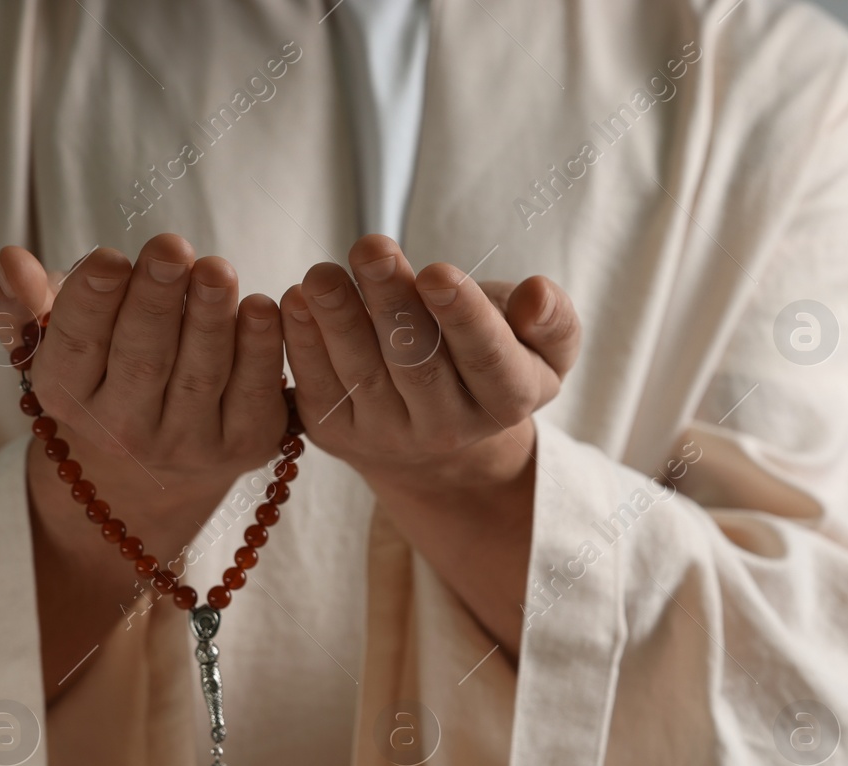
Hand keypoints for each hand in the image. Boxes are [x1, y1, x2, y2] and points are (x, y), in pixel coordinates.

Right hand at [0, 234, 287, 693]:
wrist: (154, 468)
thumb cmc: (100, 371)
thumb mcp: (48, 337)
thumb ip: (18, 299)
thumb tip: (10, 262)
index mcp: (66, 397)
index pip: (75, 347)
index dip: (92, 303)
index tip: (110, 257)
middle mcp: (125, 430)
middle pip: (142, 360)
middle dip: (157, 301)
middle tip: (171, 248)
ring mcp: (189, 445)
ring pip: (199, 377)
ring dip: (210, 320)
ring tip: (217, 269)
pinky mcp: (246, 446)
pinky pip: (253, 394)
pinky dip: (261, 351)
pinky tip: (264, 308)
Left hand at [277, 234, 580, 494]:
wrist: (440, 426)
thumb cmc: (494, 357)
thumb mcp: (544, 344)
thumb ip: (553, 320)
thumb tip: (537, 295)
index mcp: (506, 401)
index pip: (487, 359)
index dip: (462, 317)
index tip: (438, 272)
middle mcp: (448, 430)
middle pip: (418, 365)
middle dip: (392, 304)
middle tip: (372, 248)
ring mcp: (389, 436)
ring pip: (362, 375)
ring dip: (338, 321)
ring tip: (324, 274)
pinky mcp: (337, 433)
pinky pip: (317, 386)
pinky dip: (303, 343)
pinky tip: (295, 301)